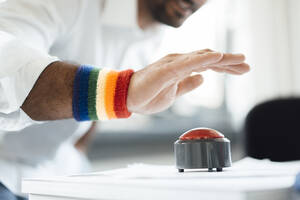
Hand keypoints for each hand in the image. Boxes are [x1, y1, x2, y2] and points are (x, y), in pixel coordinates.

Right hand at [127, 49, 248, 113]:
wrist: (127, 97)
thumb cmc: (147, 94)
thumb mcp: (174, 92)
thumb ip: (187, 84)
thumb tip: (202, 79)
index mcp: (181, 68)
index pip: (207, 64)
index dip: (224, 66)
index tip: (240, 70)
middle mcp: (179, 62)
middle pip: (209, 59)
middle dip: (229, 62)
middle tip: (247, 65)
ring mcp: (173, 64)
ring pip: (202, 58)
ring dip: (222, 59)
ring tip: (241, 60)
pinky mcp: (167, 69)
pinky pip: (188, 63)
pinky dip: (203, 59)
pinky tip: (217, 57)